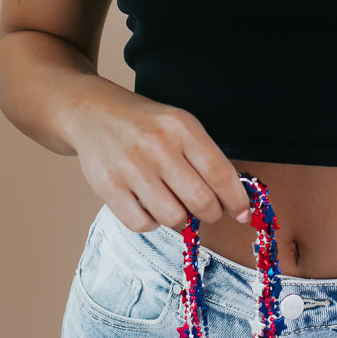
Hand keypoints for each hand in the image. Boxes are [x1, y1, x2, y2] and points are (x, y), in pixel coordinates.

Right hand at [66, 86, 252, 233]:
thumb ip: (206, 157)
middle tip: (208, 211)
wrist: (93, 112)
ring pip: (173, 217)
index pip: (220, 173)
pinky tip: (150, 206)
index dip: (236, 199)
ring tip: (175, 204)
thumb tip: (234, 201)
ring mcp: (131, 167)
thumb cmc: (147, 124)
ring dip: (181, 219)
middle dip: (211, 213)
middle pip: (200, 201)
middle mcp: (157, 146)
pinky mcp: (107, 186)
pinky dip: (152, 222)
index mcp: (182, 127)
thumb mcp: (180, 125)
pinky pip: (142, 224)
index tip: (243, 213)